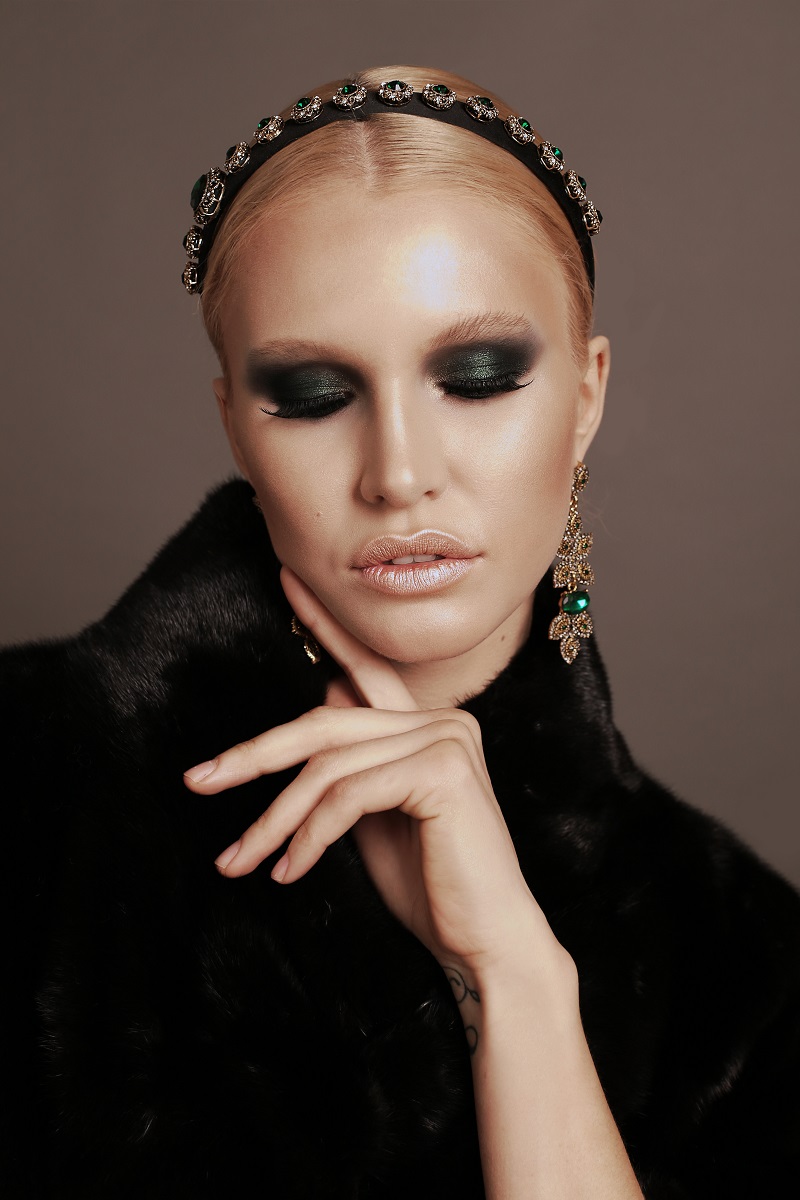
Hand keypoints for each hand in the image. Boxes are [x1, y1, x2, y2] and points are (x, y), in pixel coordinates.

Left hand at [184, 567, 555, 973]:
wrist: (486, 943)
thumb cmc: (431, 886)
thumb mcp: (372, 819)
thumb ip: (347, 769)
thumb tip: (316, 710)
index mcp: (427, 725)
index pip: (364, 669)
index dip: (323, 625)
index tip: (285, 580)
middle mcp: (442, 720)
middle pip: (326, 721)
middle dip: (253, 754)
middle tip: (196, 781)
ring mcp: (446, 739)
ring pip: (328, 764)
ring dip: (273, 819)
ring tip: (238, 862)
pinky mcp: (442, 771)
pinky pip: (349, 794)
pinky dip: (309, 834)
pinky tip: (289, 871)